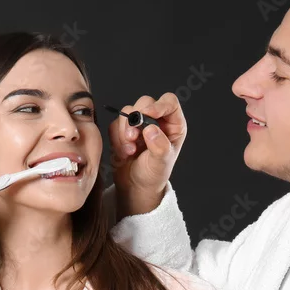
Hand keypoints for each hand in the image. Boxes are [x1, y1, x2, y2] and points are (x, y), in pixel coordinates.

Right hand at [108, 93, 186, 217]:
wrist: (135, 186)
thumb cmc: (153, 175)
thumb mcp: (161, 163)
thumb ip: (159, 146)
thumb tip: (151, 129)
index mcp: (173, 125)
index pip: (169, 102)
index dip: (158, 105)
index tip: (146, 114)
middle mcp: (157, 120)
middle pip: (145, 102)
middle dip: (136, 119)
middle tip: (133, 137)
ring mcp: (139, 124)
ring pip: (128, 111)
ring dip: (125, 130)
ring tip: (130, 150)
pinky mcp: (123, 129)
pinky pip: (115, 124)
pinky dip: (117, 138)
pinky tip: (124, 153)